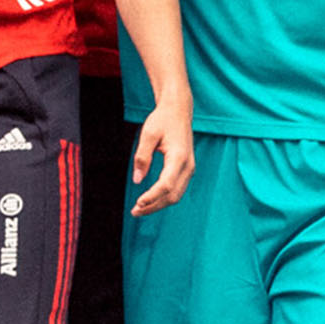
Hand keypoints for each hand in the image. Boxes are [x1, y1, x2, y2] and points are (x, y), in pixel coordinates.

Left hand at [129, 90, 193, 215]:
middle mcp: (188, 166)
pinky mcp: (187, 170)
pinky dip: (164, 198)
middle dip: (154, 206)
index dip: (152, 197)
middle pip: (172, 195)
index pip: (166, 184)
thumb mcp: (147, 135)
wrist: (178, 111)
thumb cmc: (162, 120)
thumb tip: (138, 180)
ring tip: (139, 209)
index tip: (138, 203)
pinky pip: (177, 189)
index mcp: (179, 157)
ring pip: (176, 195)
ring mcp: (190, 169)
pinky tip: (150, 200)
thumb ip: (142, 157)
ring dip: (158, 204)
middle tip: (134, 212)